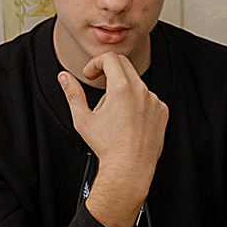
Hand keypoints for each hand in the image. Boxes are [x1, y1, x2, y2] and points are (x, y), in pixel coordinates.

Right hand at [60, 54, 167, 226]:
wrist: (130, 168)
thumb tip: (64, 77)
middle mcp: (141, 91)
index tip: (90, 74)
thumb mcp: (83, 119)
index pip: (110, 58)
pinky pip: (148, 98)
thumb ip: (72, 93)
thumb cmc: (107, 147)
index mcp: (121, 88)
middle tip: (99, 83)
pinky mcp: (162, 111)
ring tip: (114, 112)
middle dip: (108, 70)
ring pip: (136, 83)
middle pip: (124, 65)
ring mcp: (154, 101)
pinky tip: (129, 120)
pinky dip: (137, 102)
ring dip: (123, 89)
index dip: (96, 63)